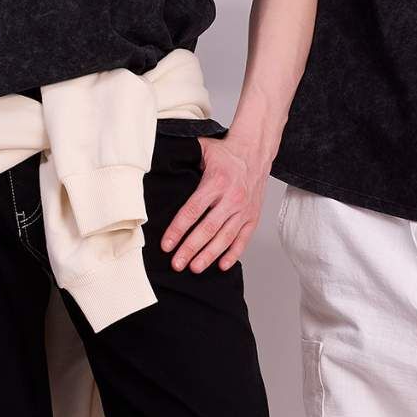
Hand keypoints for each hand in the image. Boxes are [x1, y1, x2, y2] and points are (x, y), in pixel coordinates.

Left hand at [160, 136, 266, 273]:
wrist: (256, 151)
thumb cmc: (226, 152)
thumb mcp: (203, 149)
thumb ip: (183, 159)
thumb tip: (160, 165)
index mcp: (216, 182)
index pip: (193, 210)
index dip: (178, 230)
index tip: (167, 244)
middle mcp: (232, 198)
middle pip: (208, 229)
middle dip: (190, 249)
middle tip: (177, 263)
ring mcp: (243, 209)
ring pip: (225, 238)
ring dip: (209, 255)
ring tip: (195, 268)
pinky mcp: (253, 216)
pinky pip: (243, 239)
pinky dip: (233, 254)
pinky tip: (221, 265)